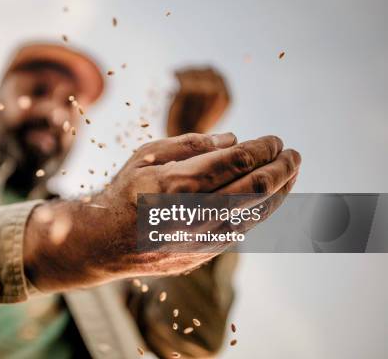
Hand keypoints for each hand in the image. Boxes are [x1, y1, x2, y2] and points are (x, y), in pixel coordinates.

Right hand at [23, 132, 300, 290]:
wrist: (103, 241)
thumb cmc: (125, 190)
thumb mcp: (145, 156)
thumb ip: (189, 145)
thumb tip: (233, 139)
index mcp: (173, 184)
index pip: (235, 162)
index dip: (262, 149)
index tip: (274, 139)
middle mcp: (189, 215)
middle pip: (254, 189)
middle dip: (281, 168)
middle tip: (293, 154)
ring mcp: (196, 241)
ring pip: (254, 214)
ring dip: (279, 192)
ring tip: (290, 173)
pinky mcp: (200, 256)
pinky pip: (242, 231)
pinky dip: (261, 211)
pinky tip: (268, 197)